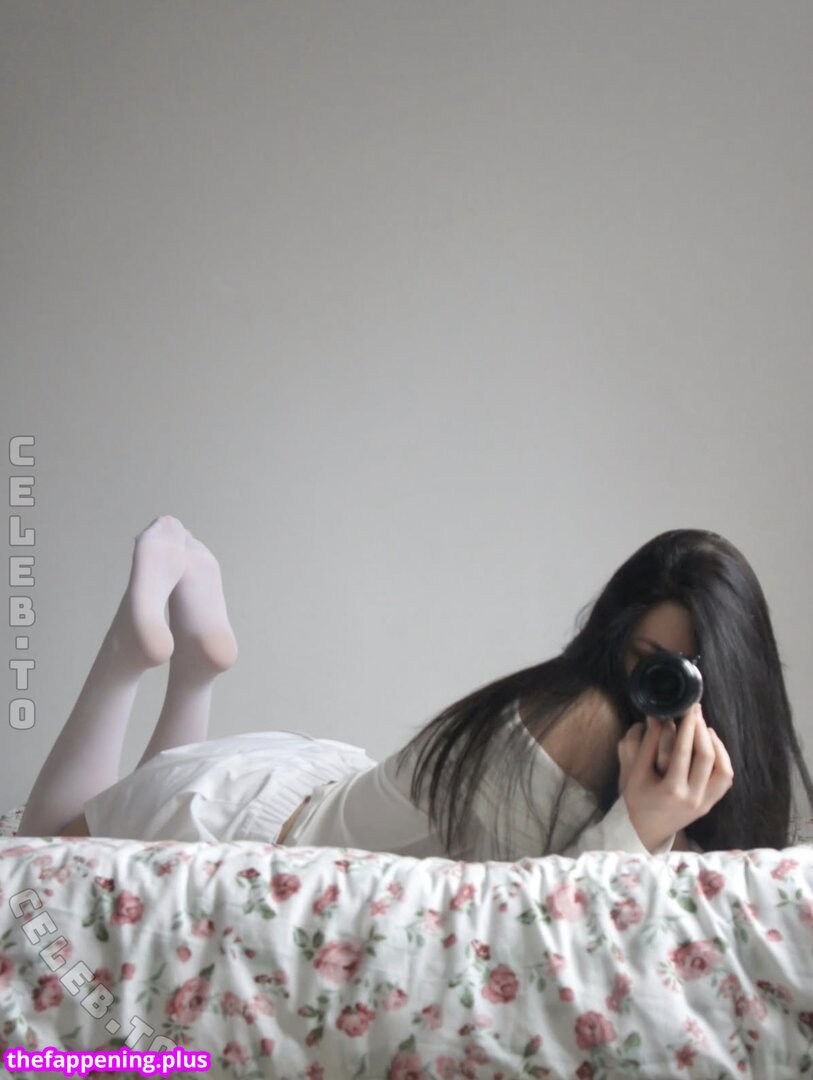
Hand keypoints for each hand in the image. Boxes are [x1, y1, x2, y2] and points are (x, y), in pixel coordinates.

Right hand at [616, 702, 733, 852]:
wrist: (646, 830)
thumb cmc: (636, 800)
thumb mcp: (636, 773)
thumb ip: (647, 745)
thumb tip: (656, 717)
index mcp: (672, 790)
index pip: (684, 751)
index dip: (687, 727)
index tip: (687, 708)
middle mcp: (693, 798)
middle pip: (706, 757)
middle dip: (701, 730)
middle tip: (696, 711)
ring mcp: (705, 803)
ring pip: (723, 769)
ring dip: (716, 745)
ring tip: (704, 728)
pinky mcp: (710, 804)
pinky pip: (724, 780)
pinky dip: (722, 760)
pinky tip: (712, 745)